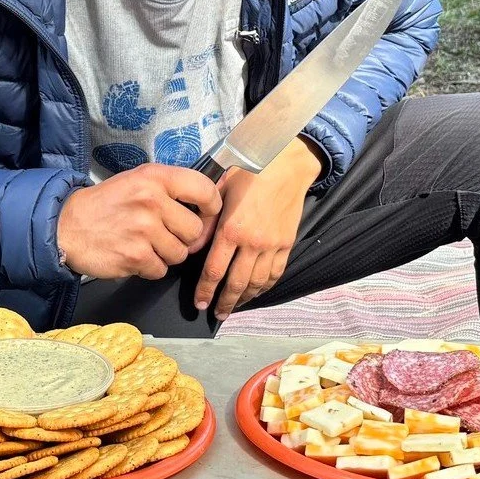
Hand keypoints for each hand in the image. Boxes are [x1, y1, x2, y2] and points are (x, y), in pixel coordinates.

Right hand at [57, 164, 222, 279]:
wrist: (66, 226)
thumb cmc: (106, 204)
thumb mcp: (137, 181)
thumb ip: (170, 190)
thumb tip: (206, 206)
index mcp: (155, 177)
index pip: (205, 189)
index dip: (212, 207)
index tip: (207, 215)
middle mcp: (152, 200)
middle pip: (195, 230)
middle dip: (184, 238)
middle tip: (164, 235)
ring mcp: (144, 229)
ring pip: (180, 253)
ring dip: (166, 254)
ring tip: (145, 244)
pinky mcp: (135, 256)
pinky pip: (161, 270)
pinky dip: (149, 268)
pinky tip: (134, 255)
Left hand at [195, 138, 323, 320]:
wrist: (286, 165)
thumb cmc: (249, 172)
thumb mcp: (219, 190)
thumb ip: (205, 220)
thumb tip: (193, 245)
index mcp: (232, 229)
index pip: (214, 271)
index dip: (205, 290)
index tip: (198, 303)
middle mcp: (253, 243)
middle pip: (236, 284)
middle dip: (224, 302)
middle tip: (215, 313)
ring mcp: (272, 246)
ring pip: (256, 283)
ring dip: (243, 299)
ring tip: (233, 307)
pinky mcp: (286, 244)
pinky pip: (275, 274)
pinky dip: (264, 287)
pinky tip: (255, 292)